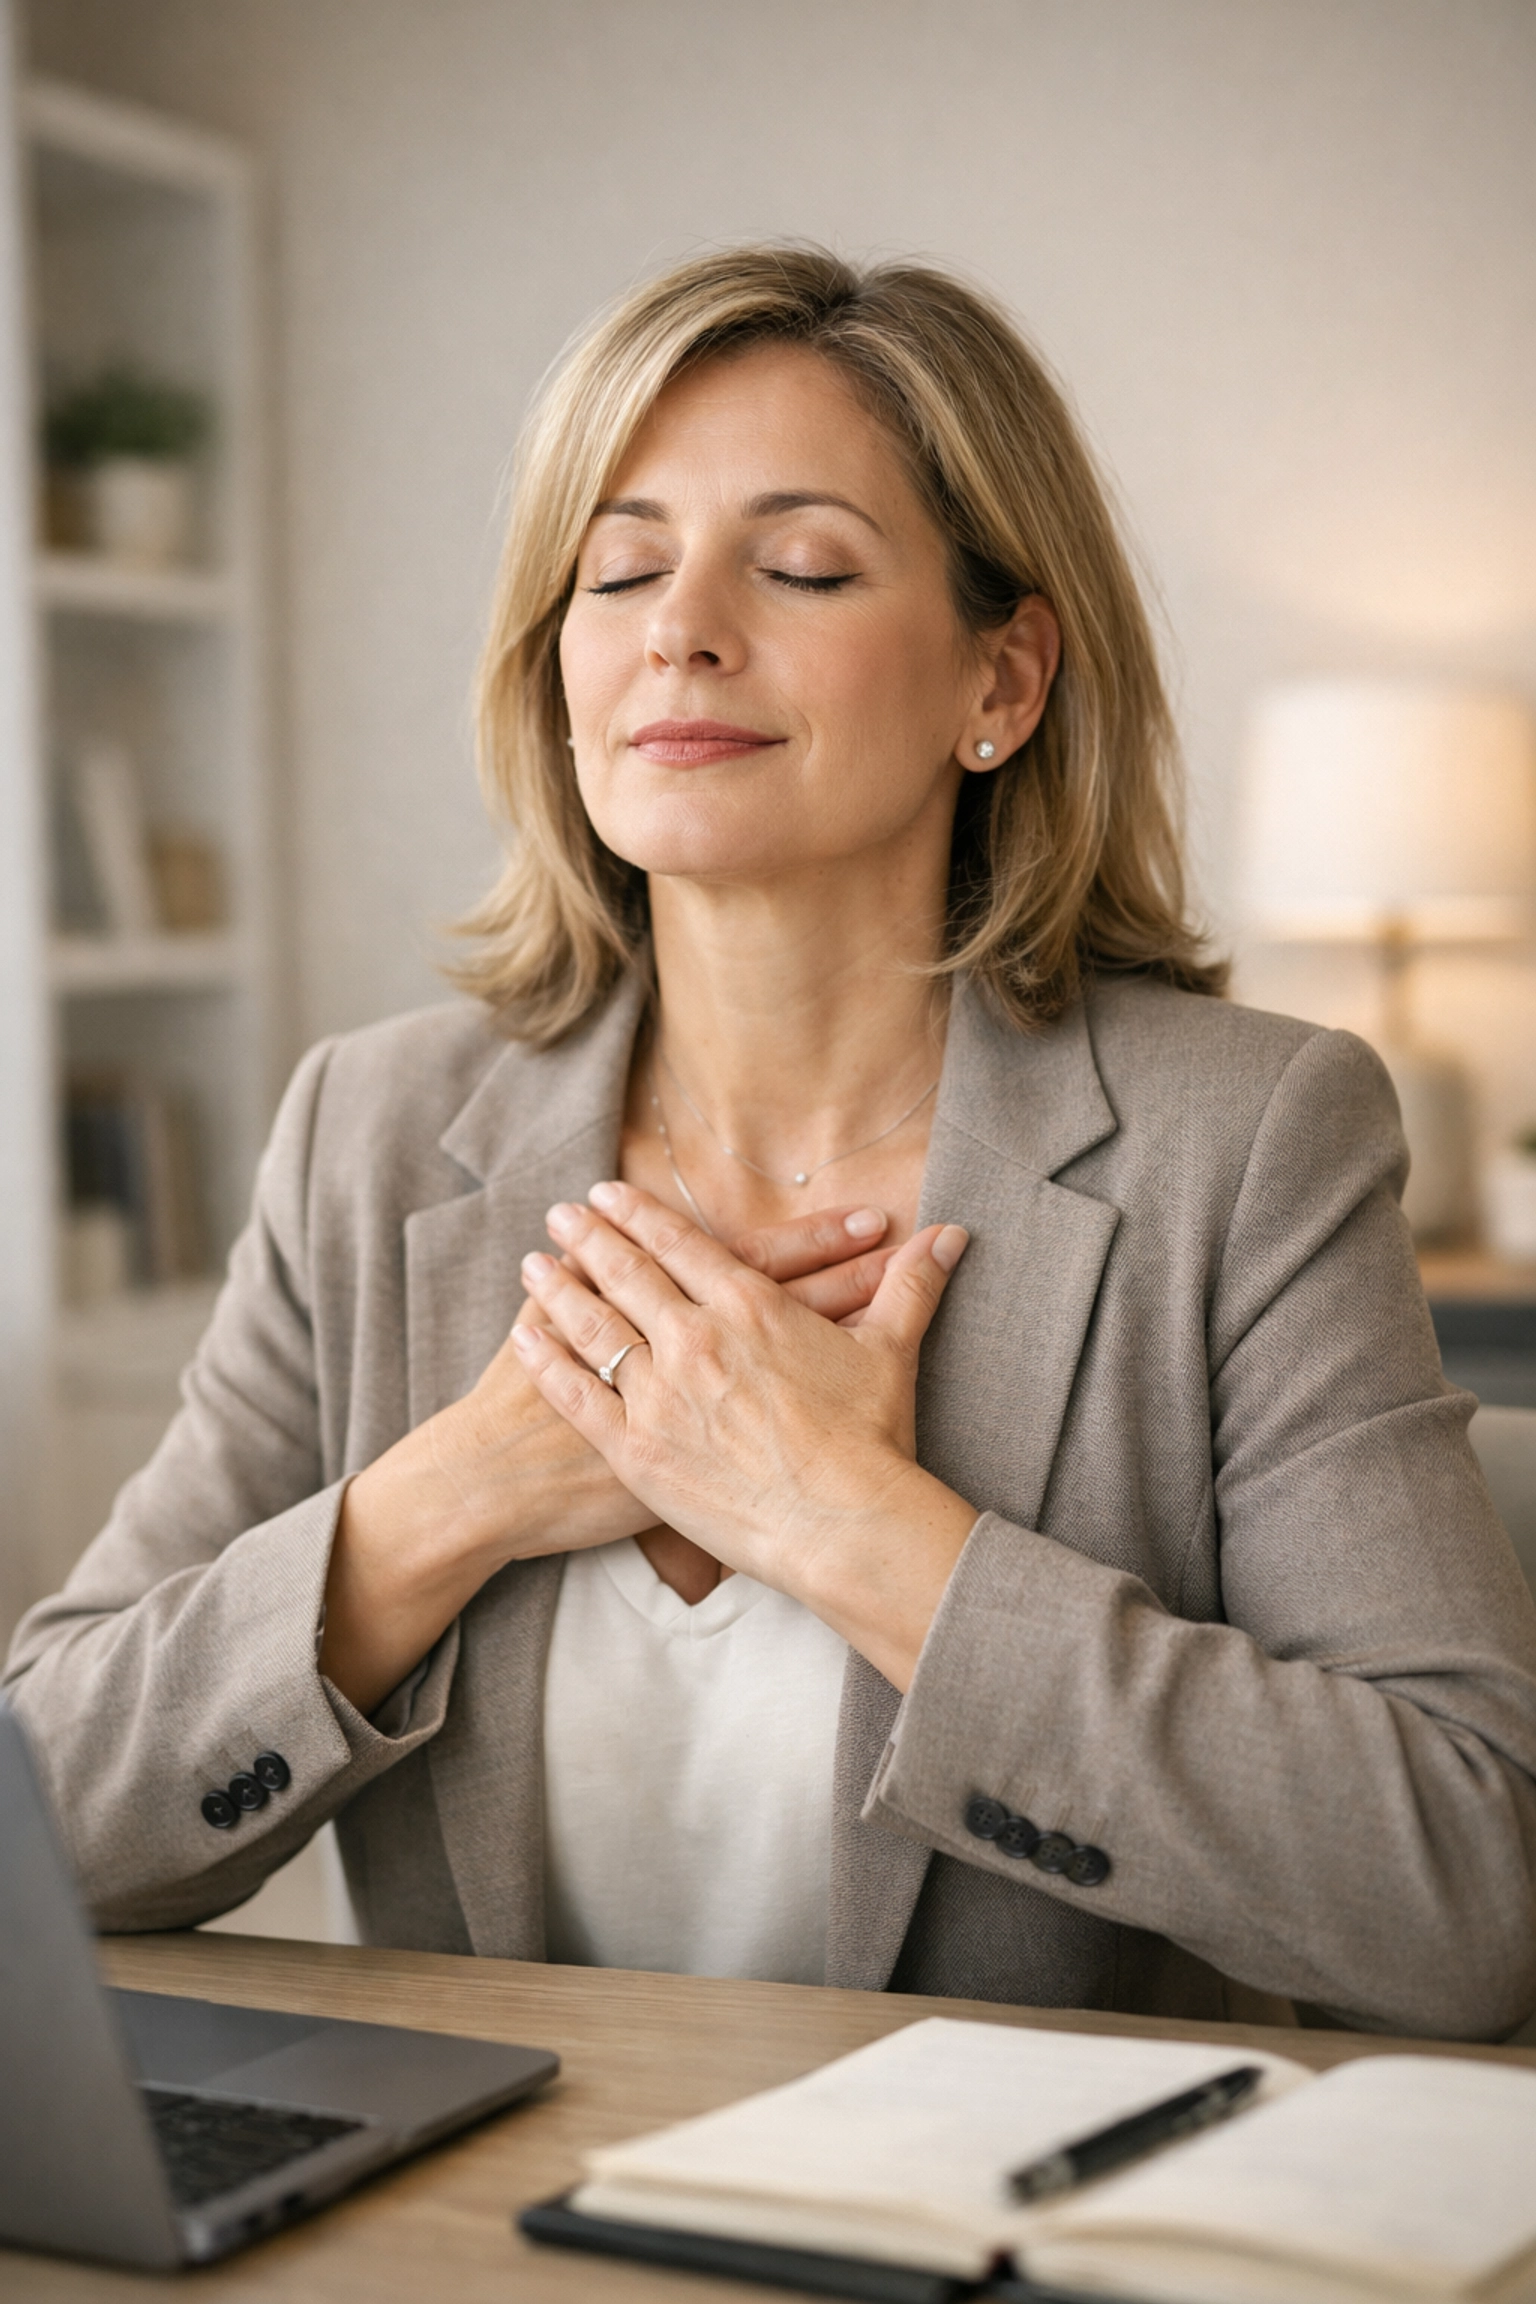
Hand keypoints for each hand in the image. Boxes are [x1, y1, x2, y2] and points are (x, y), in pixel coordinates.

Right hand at [318, 1202, 900, 1710]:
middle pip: (789, 1303)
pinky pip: (785, 1431)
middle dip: (848, 1270)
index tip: (874, 1217)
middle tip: (907, 1237)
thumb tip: (634, 1240)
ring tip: (903, 1302)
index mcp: (664, 1316)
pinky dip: (825, 1410)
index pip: (756, 1263)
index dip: (815, 1242)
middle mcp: (695, 1355)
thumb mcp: (553, 1319)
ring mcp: (707, 1410)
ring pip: (795, 1363)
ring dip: (849, 1327)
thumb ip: (601, 1279)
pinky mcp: (706, 1458)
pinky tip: (864, 1398)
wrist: (499, 1476)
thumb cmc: (524, 1400)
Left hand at [511, 1182, 979, 1687]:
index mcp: (750, 1307)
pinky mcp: (637, 1450)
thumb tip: (952, 1235)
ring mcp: (660, 1394)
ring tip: (533, 1262)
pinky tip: (522, 1335)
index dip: (639, 1216)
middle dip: (588, 1238)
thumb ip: (911, 1287)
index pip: (681, 1245)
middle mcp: (696, 1339)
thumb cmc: (873, 1442)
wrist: (846, 1525)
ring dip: (558, 1288)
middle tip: (557, 1213)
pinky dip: (546, 1359)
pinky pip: (577, 1394)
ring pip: (592, 1326)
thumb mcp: (891, 1353)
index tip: (607, 1195)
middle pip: (626, 1273)